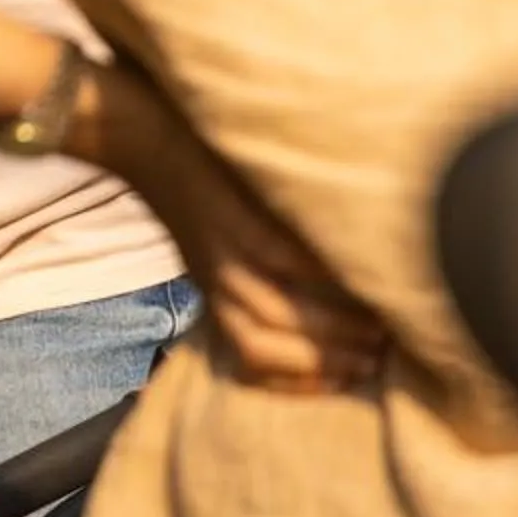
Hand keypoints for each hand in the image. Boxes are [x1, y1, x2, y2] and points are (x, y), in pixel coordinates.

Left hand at [84, 65, 386, 392]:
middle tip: (380, 358)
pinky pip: (279, 255)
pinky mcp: (229, 216)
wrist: (137, 135)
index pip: (250, 356)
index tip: (351, 381)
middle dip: (326, 360)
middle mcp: (213, 280)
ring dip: (331, 327)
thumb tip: (316, 295)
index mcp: (210, 290)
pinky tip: (355, 272)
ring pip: (277, 310)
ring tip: (380, 326)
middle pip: (265, 344)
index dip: (299, 379)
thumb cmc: (185, 184)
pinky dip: (319, 271)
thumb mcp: (208, 241)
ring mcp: (221, 250)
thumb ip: (248, 271)